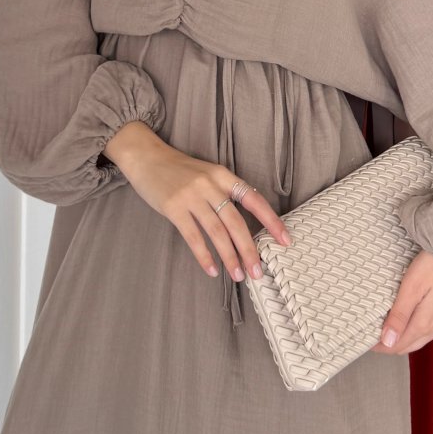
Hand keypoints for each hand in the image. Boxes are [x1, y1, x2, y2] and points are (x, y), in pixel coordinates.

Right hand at [103, 122, 292, 282]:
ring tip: (237, 275)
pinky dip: (204, 256)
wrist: (147, 157)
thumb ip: (223, 193)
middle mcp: (210, 184)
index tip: (286, 240)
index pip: (254, 199)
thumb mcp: (207, 174)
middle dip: (249, 249)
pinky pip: (193, 236)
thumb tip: (244, 225)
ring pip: (217, 232)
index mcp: (223, 175)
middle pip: (236, 221)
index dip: (271, 220)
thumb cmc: (179, 170)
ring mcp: (191, 195)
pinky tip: (211, 270)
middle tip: (257, 272)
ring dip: (229, 257)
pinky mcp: (173, 207)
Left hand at [371, 249, 432, 354]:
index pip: (399, 346)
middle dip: (392, 345)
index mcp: (425, 324)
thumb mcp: (411, 287)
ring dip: (405, 338)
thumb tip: (388, 342)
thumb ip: (399, 316)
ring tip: (389, 329)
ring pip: (422, 338)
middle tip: (374, 337)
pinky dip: (418, 330)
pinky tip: (412, 320)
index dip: (382, 346)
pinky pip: (432, 329)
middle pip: (410, 345)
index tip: (368, 342)